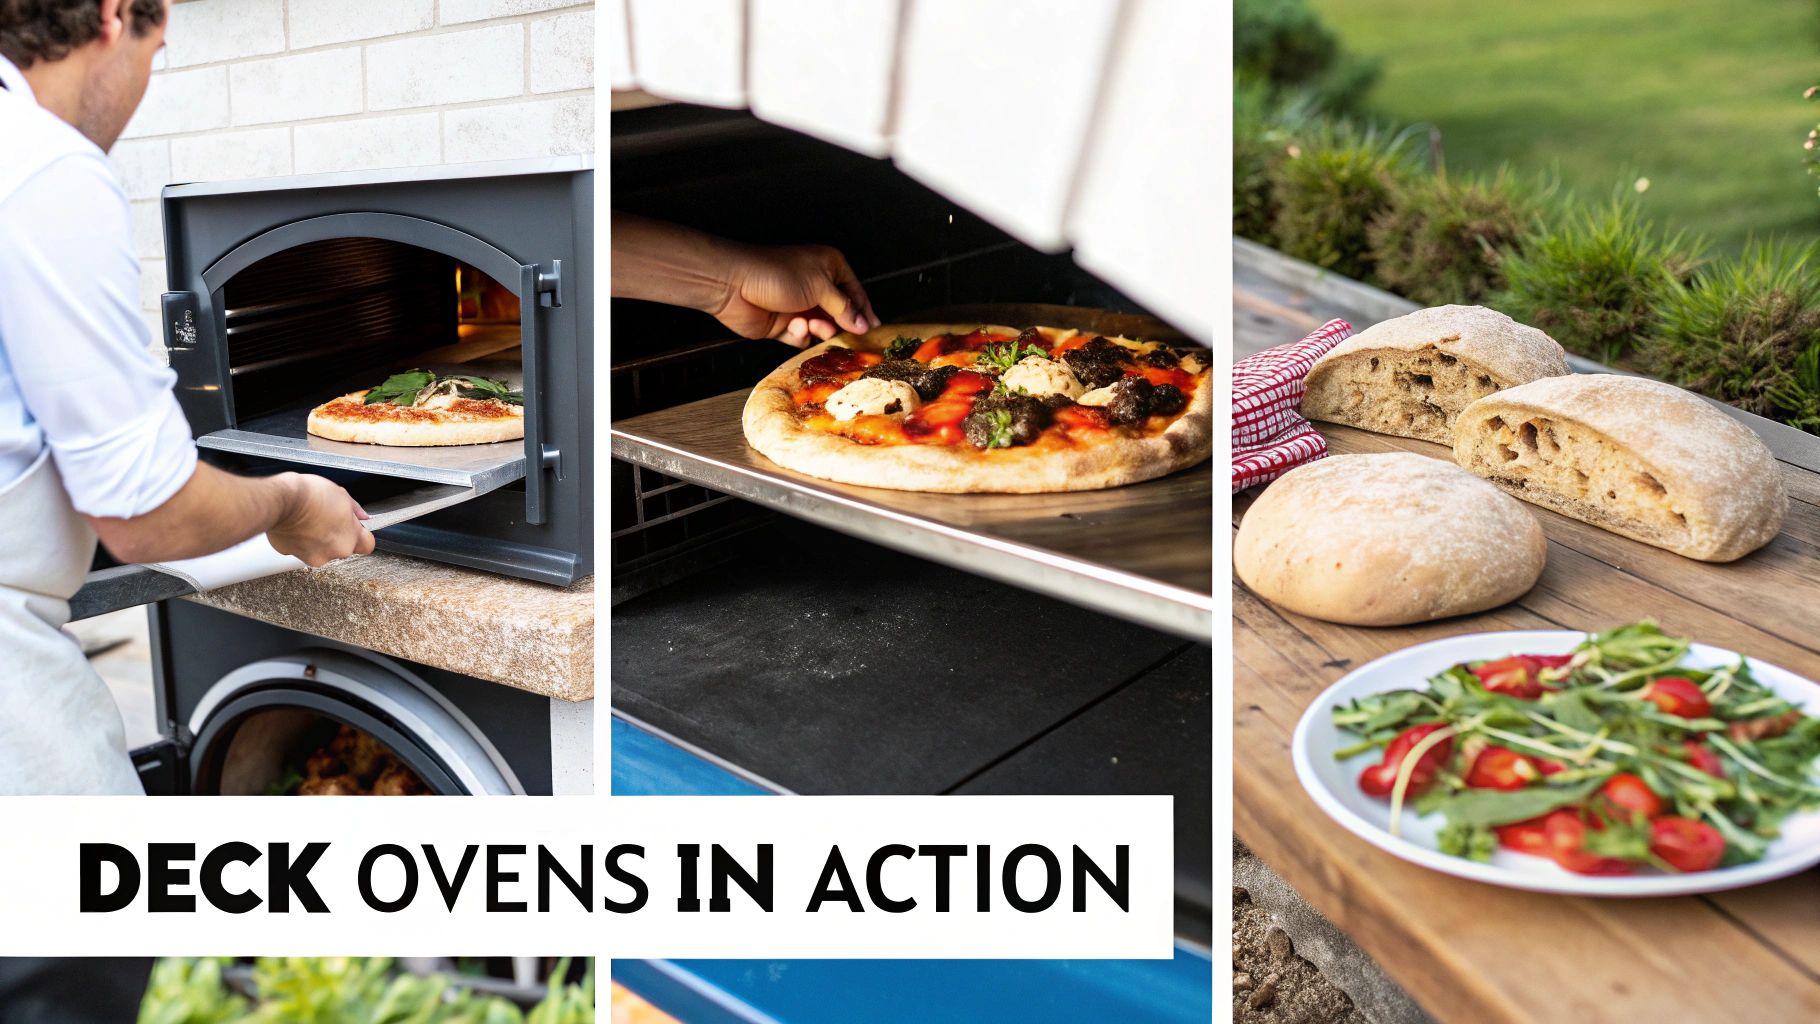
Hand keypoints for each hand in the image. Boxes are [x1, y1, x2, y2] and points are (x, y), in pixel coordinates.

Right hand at [267, 473, 374, 566]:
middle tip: (326, 519)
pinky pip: (300, 548)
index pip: (367, 545)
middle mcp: (334, 552)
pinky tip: (296, 526)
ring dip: (317, 539)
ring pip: (321, 550)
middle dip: (336, 536)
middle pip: (342, 547)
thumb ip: (354, 509)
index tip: (355, 529)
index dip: (361, 536)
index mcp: (350, 537)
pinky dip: (299, 540)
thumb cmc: (309, 495)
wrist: (280, 500)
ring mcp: (313, 556)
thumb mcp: (341, 494)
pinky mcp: (292, 555)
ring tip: (309, 520)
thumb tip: (361, 516)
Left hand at [711, 242, 879, 346]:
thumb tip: (863, 323)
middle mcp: (816, 286)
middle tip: (844, 333)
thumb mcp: (820, 287)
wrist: (734, 285)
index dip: (865, 312)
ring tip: (811, 323)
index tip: (874, 330)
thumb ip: (844, 308)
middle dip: (841, 324)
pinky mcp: (785, 324)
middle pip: (840, 313)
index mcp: (829, 268)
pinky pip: (803, 336)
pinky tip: (793, 326)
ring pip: (823, 327)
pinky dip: (800, 334)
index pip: (856, 293)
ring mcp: (799, 306)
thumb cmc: (775, 273)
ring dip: (819, 328)